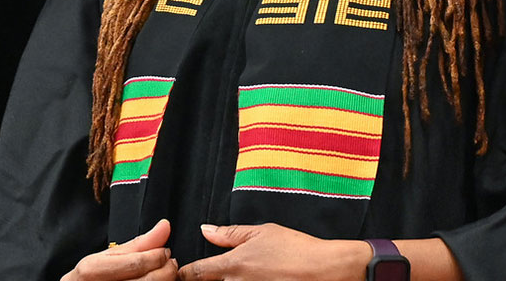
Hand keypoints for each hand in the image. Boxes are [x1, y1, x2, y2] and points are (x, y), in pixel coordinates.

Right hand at [62, 219, 179, 280]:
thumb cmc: (87, 280)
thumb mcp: (104, 258)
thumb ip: (136, 245)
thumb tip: (163, 227)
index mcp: (91, 272)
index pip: (136, 264)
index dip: (157, 256)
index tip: (165, 251)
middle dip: (166, 270)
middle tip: (169, 264)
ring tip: (163, 275)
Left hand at [177, 223, 369, 280]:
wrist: (324, 271)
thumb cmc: (297, 250)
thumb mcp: (263, 232)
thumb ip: (231, 233)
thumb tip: (206, 229)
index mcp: (233, 265)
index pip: (195, 273)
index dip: (184, 272)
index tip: (181, 270)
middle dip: (206, 278)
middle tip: (220, 268)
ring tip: (246, 271)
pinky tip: (259, 276)